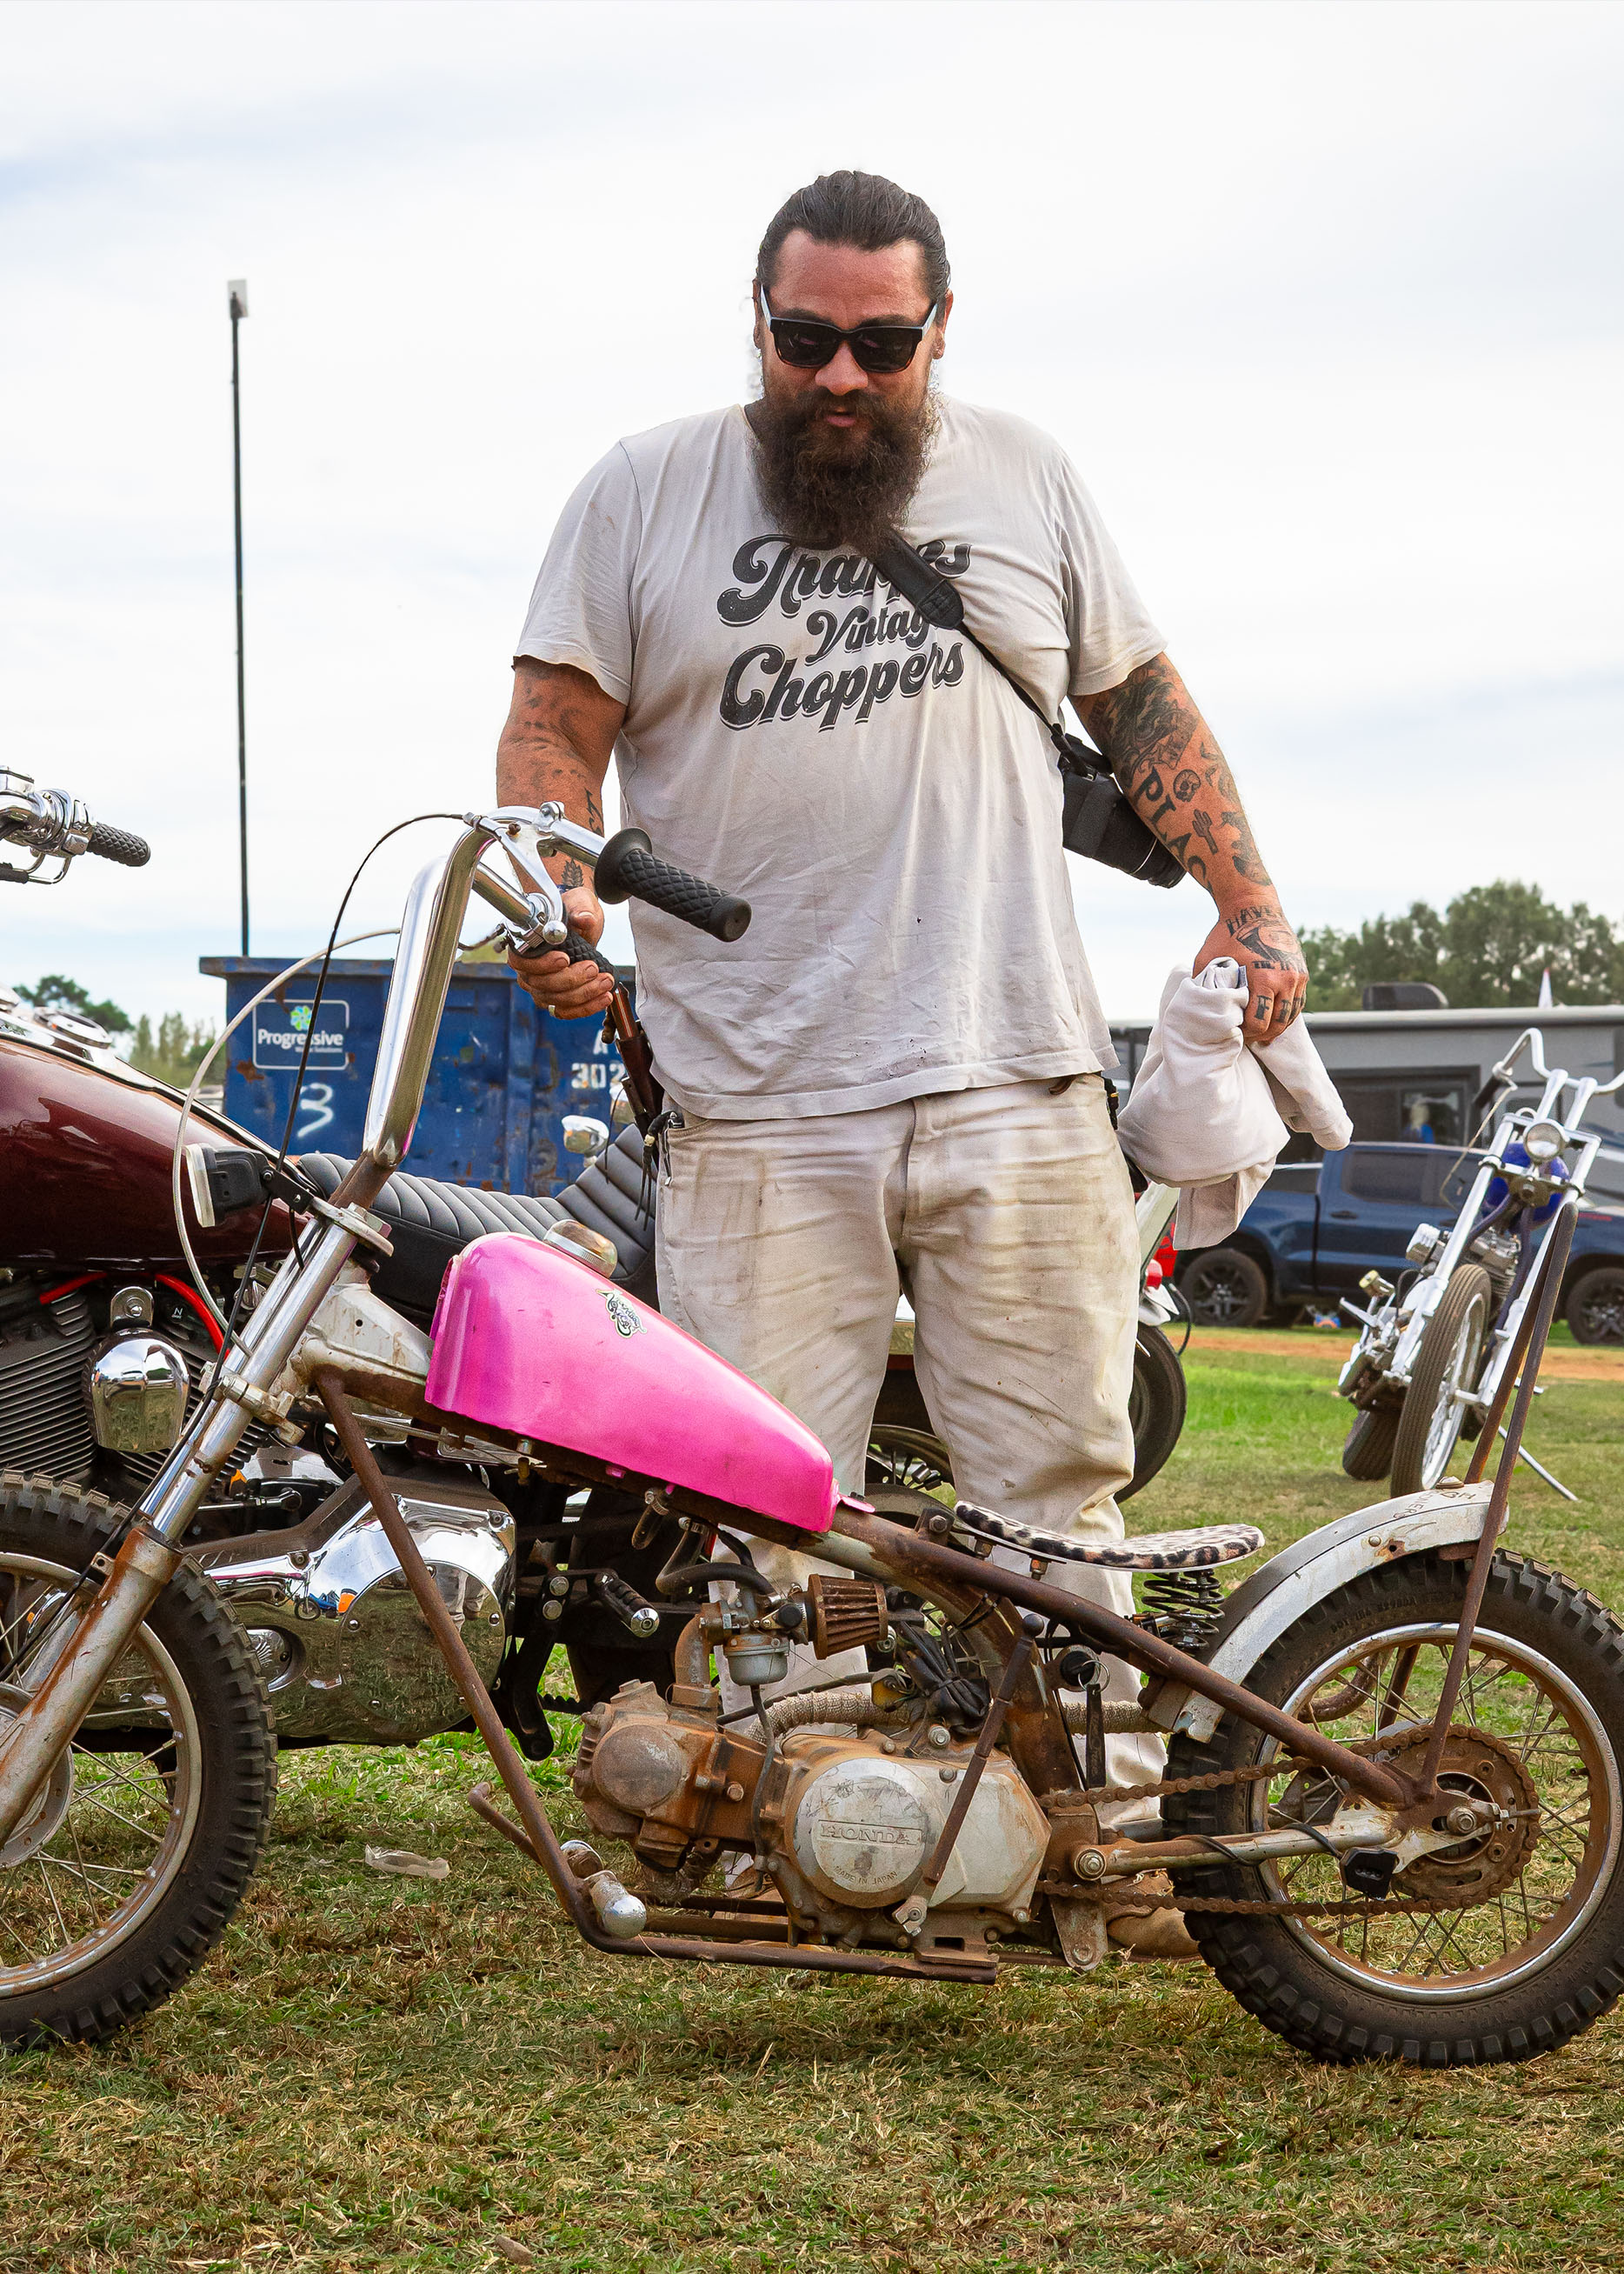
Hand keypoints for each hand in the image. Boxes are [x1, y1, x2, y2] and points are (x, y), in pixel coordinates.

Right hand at [508, 882, 615, 1020]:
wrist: (584, 923)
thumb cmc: (575, 910)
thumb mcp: (579, 903)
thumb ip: (580, 908)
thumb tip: (584, 918)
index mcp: (525, 945)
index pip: (521, 962)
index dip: (542, 965)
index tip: (565, 959)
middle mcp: (528, 970)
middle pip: (541, 985)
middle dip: (571, 980)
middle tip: (593, 969)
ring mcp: (542, 987)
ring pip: (556, 1000)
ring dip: (583, 994)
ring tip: (606, 981)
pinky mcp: (558, 999)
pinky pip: (567, 1011)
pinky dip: (586, 1007)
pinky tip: (604, 998)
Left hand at [1195, 900, 1307, 1045]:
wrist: (1254, 907)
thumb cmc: (1226, 934)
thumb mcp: (1207, 960)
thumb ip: (1204, 985)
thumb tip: (1197, 1009)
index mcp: (1262, 979)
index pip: (1258, 1022)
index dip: (1246, 1033)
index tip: (1235, 1033)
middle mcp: (1284, 979)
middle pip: (1277, 1024)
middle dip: (1262, 1035)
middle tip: (1248, 1039)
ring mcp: (1296, 976)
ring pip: (1291, 1015)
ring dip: (1277, 1027)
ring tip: (1263, 1035)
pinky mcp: (1302, 972)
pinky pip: (1298, 1002)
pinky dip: (1288, 1014)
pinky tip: (1275, 1019)